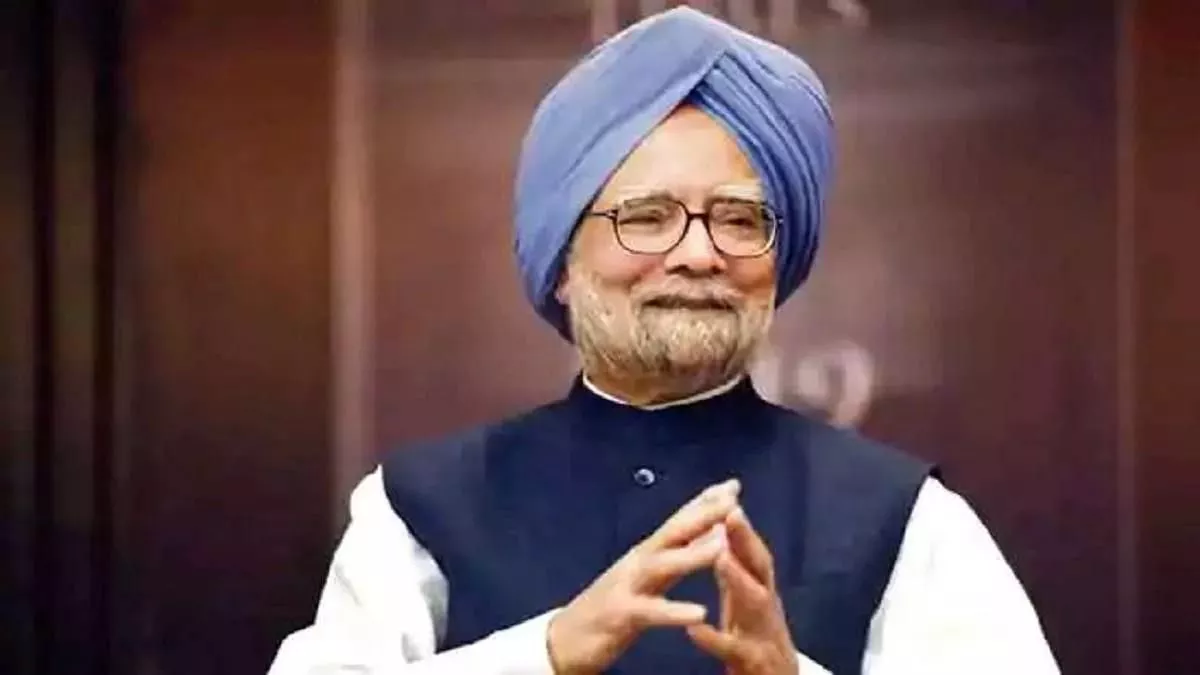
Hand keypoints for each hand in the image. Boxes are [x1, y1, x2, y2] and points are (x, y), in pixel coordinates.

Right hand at [547, 479, 741, 674]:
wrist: (564, 641)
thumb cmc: (610, 608)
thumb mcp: (644, 578)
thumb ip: (671, 556)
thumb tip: (703, 533)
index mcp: (646, 554)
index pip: (678, 522)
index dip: (704, 502)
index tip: (733, 484)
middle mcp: (637, 563)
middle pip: (673, 533)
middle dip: (703, 515)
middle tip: (732, 499)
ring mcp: (627, 587)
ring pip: (662, 565)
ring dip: (692, 554)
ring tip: (721, 544)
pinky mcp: (620, 616)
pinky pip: (651, 612)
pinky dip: (674, 611)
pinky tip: (699, 612)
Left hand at [686, 506, 798, 674]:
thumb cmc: (756, 639)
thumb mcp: (746, 601)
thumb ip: (736, 569)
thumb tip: (723, 530)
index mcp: (760, 590)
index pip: (753, 551)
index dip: (742, 525)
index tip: (727, 493)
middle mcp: (766, 606)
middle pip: (761, 568)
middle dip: (747, 540)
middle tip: (731, 514)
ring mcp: (764, 633)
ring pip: (756, 603)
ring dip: (739, 579)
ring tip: (719, 557)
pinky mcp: (754, 662)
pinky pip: (734, 649)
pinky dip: (715, 638)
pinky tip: (695, 628)